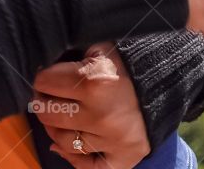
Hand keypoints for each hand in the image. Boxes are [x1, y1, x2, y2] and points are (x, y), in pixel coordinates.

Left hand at [32, 44, 148, 166]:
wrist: (164, 79)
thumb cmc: (123, 59)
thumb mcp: (94, 48)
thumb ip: (67, 59)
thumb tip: (39, 76)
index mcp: (93, 81)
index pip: (44, 83)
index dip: (41, 77)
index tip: (44, 76)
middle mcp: (102, 115)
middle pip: (48, 114)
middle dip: (43, 102)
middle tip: (47, 96)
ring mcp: (114, 140)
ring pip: (62, 141)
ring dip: (54, 128)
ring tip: (57, 116)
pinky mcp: (126, 157)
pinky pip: (89, 167)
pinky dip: (73, 158)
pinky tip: (64, 145)